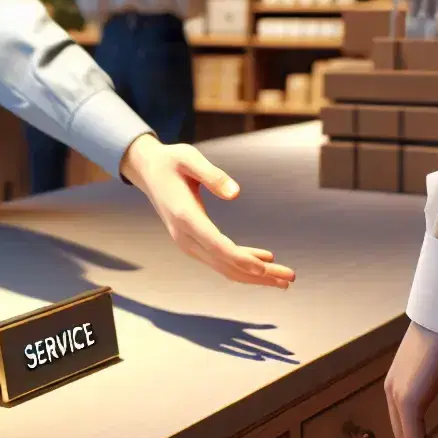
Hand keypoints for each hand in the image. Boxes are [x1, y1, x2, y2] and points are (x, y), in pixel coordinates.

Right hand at [120, 135, 294, 288]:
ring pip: (224, 267)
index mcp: (184, 216)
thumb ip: (212, 174)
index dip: (242, 259)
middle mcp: (185, 237)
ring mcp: (187, 243)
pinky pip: (220, 259)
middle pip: (225, 264)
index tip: (266, 267)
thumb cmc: (170, 161)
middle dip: (259, 274)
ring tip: (284, 279)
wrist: (148, 171)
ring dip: (255, 275)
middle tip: (290, 278)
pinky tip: (265, 261)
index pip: (217, 245)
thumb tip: (236, 193)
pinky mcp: (193, 242)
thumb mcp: (189, 158)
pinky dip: (243, 264)